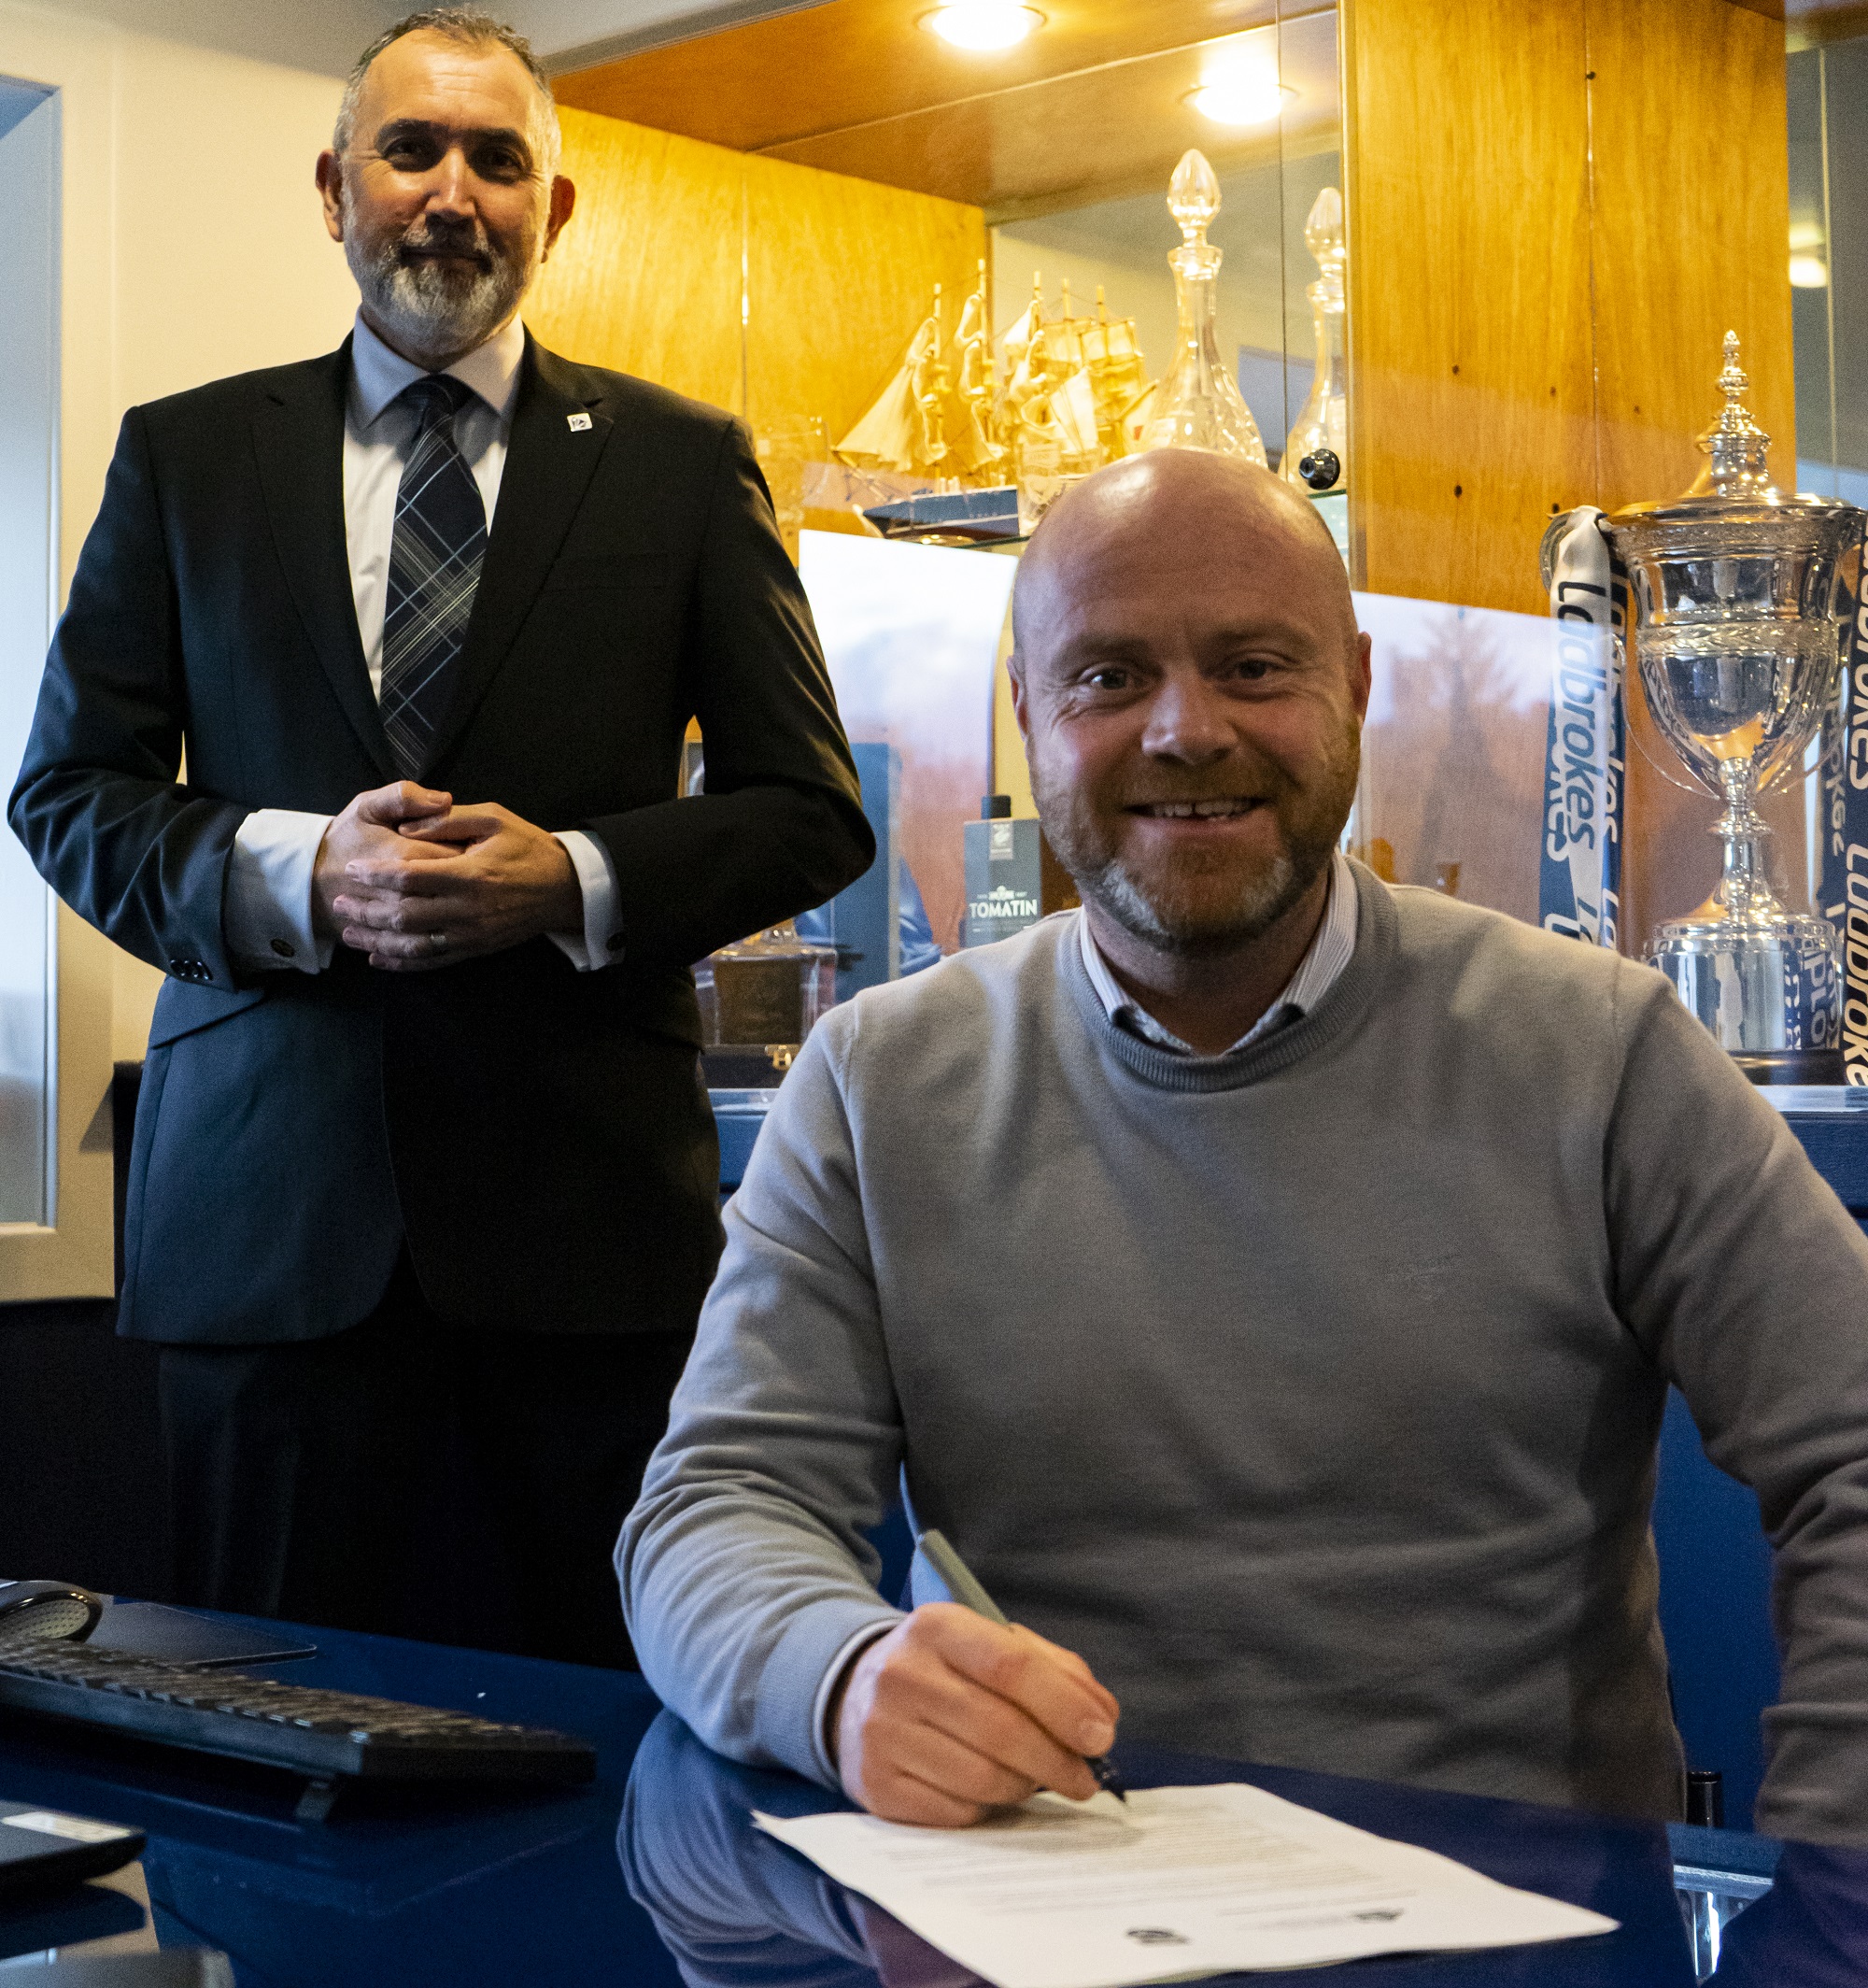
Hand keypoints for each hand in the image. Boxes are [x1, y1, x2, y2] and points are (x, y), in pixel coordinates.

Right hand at [313, 780, 455, 945]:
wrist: (309, 881)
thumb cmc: (345, 840)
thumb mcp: (366, 808)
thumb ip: (403, 797)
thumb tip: (443, 799)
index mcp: (404, 854)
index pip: (458, 851)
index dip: (471, 847)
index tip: (472, 842)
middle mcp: (405, 891)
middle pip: (456, 887)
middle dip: (467, 879)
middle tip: (466, 870)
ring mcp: (398, 920)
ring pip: (442, 920)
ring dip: (456, 910)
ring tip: (453, 894)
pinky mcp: (393, 940)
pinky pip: (422, 947)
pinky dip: (438, 937)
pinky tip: (443, 924)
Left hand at [332, 801, 582, 971]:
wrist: (566, 888)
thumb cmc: (528, 847)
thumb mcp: (494, 819)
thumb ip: (449, 819)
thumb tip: (407, 827)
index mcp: (469, 874)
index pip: (410, 877)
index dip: (376, 875)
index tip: (352, 869)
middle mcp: (468, 909)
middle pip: (405, 915)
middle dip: (367, 910)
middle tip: (339, 902)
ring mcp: (472, 934)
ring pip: (414, 944)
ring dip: (377, 940)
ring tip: (350, 933)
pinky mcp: (476, 949)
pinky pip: (433, 960)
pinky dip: (402, 962)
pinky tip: (379, 958)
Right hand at [831, 1604, 1119, 1826]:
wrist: (856, 1694)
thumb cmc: (946, 1670)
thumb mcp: (991, 1644)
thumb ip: (1053, 1670)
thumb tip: (1101, 1717)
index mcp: (936, 1627)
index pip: (1010, 1665)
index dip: (1063, 1705)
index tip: (1101, 1735)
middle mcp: (901, 1675)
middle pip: (999, 1728)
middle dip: (1056, 1760)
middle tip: (1085, 1779)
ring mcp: (882, 1732)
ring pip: (981, 1778)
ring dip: (1024, 1786)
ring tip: (1035, 1777)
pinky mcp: (876, 1784)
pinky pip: (954, 1811)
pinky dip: (986, 1807)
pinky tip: (990, 1790)